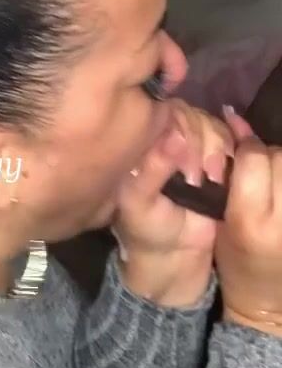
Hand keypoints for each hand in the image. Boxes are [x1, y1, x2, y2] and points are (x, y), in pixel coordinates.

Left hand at [112, 101, 237, 306]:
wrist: (173, 253)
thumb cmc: (146, 227)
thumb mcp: (138, 202)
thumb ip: (151, 170)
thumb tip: (174, 137)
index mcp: (142, 141)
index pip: (163, 114)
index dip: (180, 133)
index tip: (184, 169)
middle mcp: (166, 136)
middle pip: (191, 116)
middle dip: (199, 145)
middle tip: (195, 180)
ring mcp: (193, 145)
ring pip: (212, 125)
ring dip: (215, 151)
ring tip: (210, 180)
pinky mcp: (216, 157)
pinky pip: (228, 141)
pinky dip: (229, 154)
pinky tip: (220, 177)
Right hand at [216, 107, 281, 336]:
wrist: (267, 304)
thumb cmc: (234, 261)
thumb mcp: (220, 218)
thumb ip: (228, 172)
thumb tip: (235, 118)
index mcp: (249, 220)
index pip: (254, 156)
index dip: (245, 145)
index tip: (239, 147)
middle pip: (280, 158)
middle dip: (268, 156)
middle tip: (258, 169)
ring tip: (274, 181)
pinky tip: (279, 189)